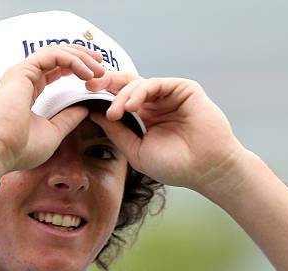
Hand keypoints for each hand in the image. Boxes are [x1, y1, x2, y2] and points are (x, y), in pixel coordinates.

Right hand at [0, 45, 105, 174]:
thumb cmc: (20, 148)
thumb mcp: (53, 132)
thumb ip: (68, 119)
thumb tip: (84, 109)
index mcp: (28, 91)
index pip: (54, 70)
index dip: (76, 68)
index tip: (96, 75)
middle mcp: (23, 79)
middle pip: (56, 57)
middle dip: (81, 57)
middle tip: (101, 65)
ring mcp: (21, 73)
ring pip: (55, 53)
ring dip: (80, 58)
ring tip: (99, 70)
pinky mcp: (23, 71)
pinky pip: (52, 56)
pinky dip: (72, 61)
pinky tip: (87, 74)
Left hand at [86, 73, 249, 196]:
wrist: (206, 169)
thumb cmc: (174, 165)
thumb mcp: (136, 151)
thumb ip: (116, 132)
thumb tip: (92, 113)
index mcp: (143, 117)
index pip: (118, 99)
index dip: (101, 96)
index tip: (81, 98)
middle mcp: (155, 103)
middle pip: (125, 85)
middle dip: (106, 84)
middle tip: (88, 87)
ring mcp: (169, 95)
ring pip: (138, 84)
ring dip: (122, 95)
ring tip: (114, 112)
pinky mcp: (183, 89)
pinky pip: (156, 84)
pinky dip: (140, 92)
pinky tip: (130, 106)